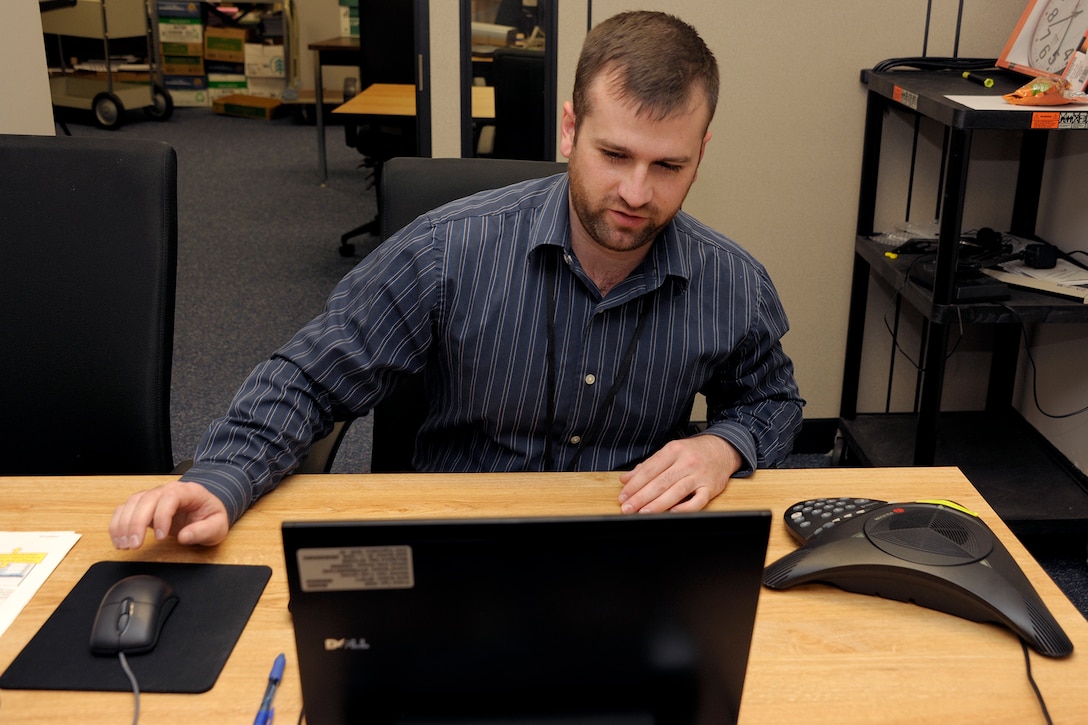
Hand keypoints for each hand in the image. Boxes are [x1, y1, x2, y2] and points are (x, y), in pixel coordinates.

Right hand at [109, 480, 228, 549]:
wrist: (206, 509)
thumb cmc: (211, 516)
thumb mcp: (217, 526)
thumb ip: (204, 531)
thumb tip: (185, 537)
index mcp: (189, 491)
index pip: (171, 497)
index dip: (162, 516)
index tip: (161, 537)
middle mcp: (168, 490)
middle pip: (146, 499)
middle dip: (137, 523)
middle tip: (135, 545)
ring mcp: (154, 496)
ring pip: (132, 503)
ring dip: (123, 524)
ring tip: (124, 545)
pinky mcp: (144, 505)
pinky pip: (125, 509)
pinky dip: (118, 524)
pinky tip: (118, 540)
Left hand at [617, 435, 741, 512]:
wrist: (723, 449)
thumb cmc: (693, 452)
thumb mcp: (670, 452)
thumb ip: (648, 466)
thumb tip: (626, 479)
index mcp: (674, 450)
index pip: (649, 469)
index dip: (634, 484)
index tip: (623, 496)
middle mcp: (687, 462)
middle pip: (660, 482)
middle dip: (641, 497)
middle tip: (627, 508)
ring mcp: (699, 475)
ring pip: (676, 491)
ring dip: (658, 504)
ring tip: (643, 512)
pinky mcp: (711, 488)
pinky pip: (698, 501)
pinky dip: (685, 508)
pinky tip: (672, 513)